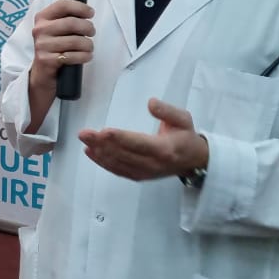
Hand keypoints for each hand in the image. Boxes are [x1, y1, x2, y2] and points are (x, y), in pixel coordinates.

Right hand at [29, 0, 93, 87]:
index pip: (62, 5)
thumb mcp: (55, 29)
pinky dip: (84, 56)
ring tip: (89, 47)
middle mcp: (40, 30)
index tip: (90, 13)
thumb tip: (87, 11)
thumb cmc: (55, 47)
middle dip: (88, 27)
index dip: (80, 7)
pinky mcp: (46, 60)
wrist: (42, 72)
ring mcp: (42, 45)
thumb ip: (66, 17)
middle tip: (92, 32)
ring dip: (88, 45)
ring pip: (74, 41)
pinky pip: (72, 56)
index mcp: (42, 17)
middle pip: (71, 23)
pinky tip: (86, 56)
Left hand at [77, 98, 208, 180]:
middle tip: (84, 134)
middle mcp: (153, 163)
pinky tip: (90, 152)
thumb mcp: (183, 119)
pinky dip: (103, 162)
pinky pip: (118, 170)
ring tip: (85, 140)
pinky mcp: (139, 176)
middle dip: (102, 144)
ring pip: (118, 164)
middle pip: (124, 154)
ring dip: (99, 153)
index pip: (139, 143)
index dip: (121, 138)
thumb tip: (151, 102)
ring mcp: (145, 172)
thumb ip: (167, 111)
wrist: (195, 162)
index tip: (104, 131)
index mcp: (164, 149)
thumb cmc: (186, 137)